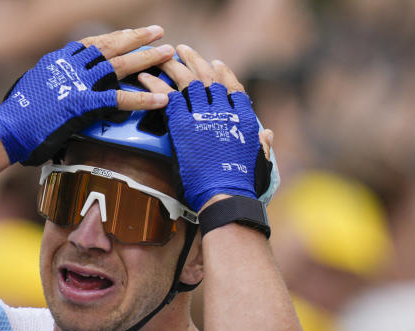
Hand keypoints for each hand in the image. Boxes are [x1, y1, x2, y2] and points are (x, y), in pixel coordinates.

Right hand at [0, 26, 173, 165]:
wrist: (7, 129)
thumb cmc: (15, 116)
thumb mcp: (32, 89)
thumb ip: (50, 84)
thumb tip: (54, 87)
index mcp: (58, 60)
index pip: (93, 43)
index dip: (115, 37)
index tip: (132, 33)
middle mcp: (71, 65)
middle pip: (111, 46)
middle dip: (137, 38)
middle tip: (158, 33)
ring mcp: (79, 83)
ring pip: (120, 65)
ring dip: (147, 58)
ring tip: (168, 54)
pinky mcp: (84, 104)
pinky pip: (120, 99)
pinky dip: (142, 98)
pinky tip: (160, 98)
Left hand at [139, 45, 273, 210]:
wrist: (225, 194)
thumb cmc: (241, 184)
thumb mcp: (258, 160)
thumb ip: (262, 143)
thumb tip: (268, 133)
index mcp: (243, 118)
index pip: (234, 88)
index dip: (223, 74)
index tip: (215, 63)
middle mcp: (225, 111)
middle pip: (209, 78)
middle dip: (195, 61)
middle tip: (182, 50)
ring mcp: (204, 116)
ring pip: (188, 82)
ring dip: (173, 66)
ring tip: (162, 56)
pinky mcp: (183, 125)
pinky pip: (167, 98)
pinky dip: (155, 86)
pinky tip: (146, 78)